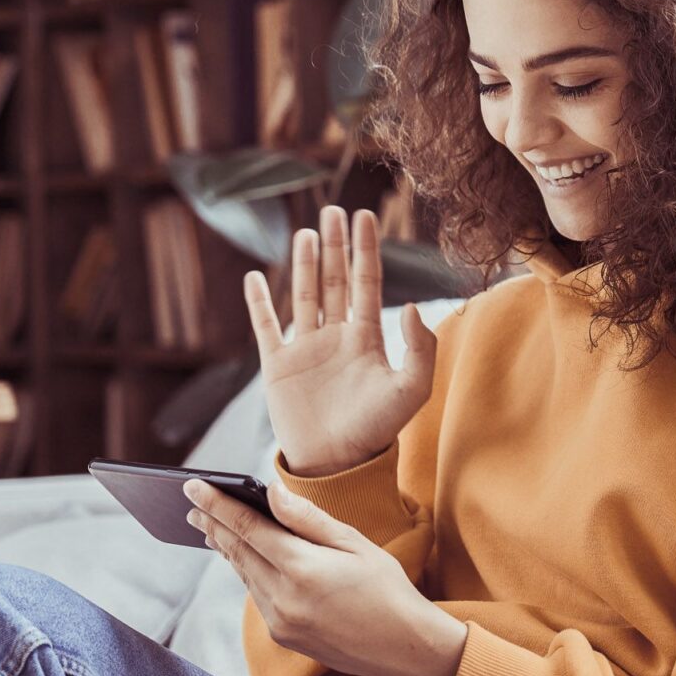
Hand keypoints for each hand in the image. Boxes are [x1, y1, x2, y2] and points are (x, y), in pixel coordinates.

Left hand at [183, 477, 465, 675]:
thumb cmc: (388, 589)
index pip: (248, 528)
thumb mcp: (355, 544)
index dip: (218, 505)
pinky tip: (247, 560)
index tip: (192, 487)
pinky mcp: (283, 636)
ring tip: (212, 528)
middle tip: (191, 506)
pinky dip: (249, 573)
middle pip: (237, 552)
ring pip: (245, 576)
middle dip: (213, 526)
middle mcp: (283, 598)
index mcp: (302, 569)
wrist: (405, 649)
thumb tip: (271, 493)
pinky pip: (258, 596)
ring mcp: (280, 622)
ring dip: (227, 549)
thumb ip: (308, 519)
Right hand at [244, 206, 437, 476]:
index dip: (366, 249)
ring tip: (307, 232)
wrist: (336, 464)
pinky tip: (255, 277)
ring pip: (304, 294)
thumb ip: (419, 349)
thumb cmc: (377, 431)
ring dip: (304, 263)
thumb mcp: (410, 390)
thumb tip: (409, 305)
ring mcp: (305, 348)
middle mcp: (335, 337)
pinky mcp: (277, 365)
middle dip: (335, 245)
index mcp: (366, 339)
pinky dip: (259, 302)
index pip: (366, 282)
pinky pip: (266, 326)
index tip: (366, 215)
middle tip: (334, 210)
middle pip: (334, 280)